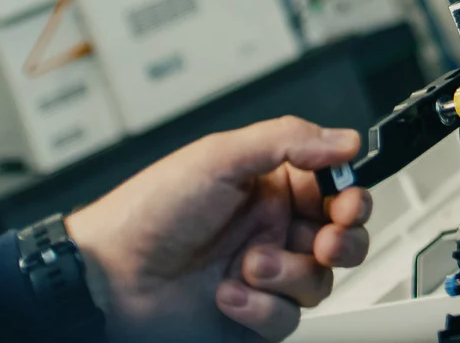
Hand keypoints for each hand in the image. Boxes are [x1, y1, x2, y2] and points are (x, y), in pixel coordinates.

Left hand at [64, 116, 374, 341]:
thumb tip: (343, 140)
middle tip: (328, 241)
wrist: (108, 277)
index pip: (334, 188)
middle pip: (343, 238)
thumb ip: (286, 141)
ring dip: (288, 274)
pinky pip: (287, 319)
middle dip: (344, 240)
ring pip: (319, 281)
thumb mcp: (219, 157)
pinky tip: (228, 293)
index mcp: (269, 184)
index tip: (348, 202)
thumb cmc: (150, 210)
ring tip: (248, 265)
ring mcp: (264, 274)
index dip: (351, 196)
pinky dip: (261, 308)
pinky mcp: (252, 316)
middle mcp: (271, 228)